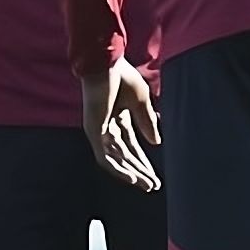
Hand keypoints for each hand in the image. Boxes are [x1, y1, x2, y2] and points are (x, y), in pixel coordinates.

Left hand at [80, 58, 161, 190]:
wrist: (105, 63)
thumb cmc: (122, 76)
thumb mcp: (142, 101)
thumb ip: (147, 122)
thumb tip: (155, 143)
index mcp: (118, 117)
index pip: (131, 145)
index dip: (143, 161)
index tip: (155, 177)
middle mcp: (107, 125)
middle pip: (124, 155)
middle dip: (139, 170)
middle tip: (153, 186)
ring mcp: (99, 129)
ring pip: (115, 158)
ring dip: (131, 172)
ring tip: (146, 185)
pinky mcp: (93, 130)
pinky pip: (104, 156)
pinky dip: (117, 168)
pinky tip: (131, 178)